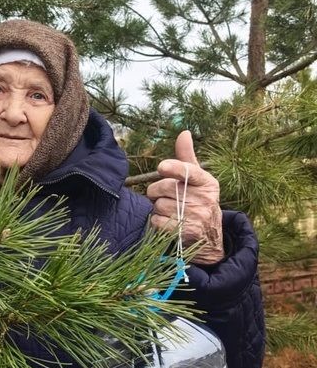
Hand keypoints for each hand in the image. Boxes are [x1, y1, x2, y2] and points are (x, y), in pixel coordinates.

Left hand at [146, 131, 224, 264]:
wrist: (209, 234)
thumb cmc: (197, 199)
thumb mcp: (197, 179)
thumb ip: (187, 157)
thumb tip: (184, 132)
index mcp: (207, 182)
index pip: (188, 171)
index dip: (173, 168)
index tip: (162, 167)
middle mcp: (204, 199)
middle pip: (164, 188)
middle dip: (156, 191)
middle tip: (163, 195)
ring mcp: (196, 217)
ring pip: (158, 205)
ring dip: (157, 207)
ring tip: (170, 210)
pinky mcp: (186, 232)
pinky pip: (157, 221)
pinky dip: (157, 221)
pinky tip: (167, 222)